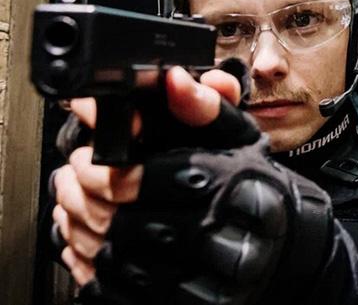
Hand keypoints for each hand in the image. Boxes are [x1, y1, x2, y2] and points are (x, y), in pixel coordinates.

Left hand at [52, 67, 241, 284]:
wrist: (279, 249)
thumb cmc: (253, 191)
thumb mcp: (239, 138)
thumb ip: (204, 106)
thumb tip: (174, 79)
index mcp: (226, 188)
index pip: (140, 182)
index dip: (101, 168)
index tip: (85, 157)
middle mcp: (211, 238)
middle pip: (118, 221)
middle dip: (81, 195)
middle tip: (72, 178)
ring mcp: (192, 279)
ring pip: (110, 257)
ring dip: (79, 228)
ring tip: (76, 204)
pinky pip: (113, 290)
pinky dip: (89, 264)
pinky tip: (89, 241)